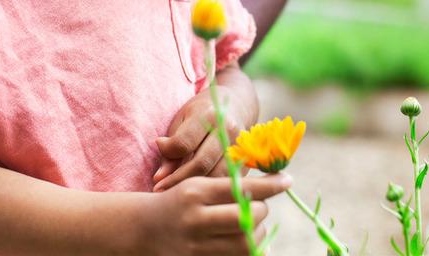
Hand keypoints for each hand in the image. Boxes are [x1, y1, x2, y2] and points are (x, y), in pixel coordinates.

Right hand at [144, 174, 289, 255]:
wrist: (142, 229)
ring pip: (244, 243)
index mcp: (195, 192)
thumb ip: (227, 186)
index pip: (240, 187)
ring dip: (258, 234)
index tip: (287, 180)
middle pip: (245, 218)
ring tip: (253, 226)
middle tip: (261, 208)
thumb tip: (270, 186)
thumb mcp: (196, 185)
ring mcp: (194, 246)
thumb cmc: (178, 202)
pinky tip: (249, 242)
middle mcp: (194, 219)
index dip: (269, 184)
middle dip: (262, 212)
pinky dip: (248, 251)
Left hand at [153, 84, 257, 191]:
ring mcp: (240, 145)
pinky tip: (197, 191)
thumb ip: (171, 150)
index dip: (167, 161)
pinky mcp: (247, 161)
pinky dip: (210, 188)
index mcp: (208, 115)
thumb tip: (159, 177)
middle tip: (162, 191)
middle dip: (179, 181)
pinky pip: (226, 181)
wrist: (237, 105)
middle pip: (201, 163)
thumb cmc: (201, 114)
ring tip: (177, 194)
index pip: (184, 143)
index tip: (156, 176)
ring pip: (216, 176)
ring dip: (196, 188)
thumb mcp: (181, 122)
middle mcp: (227, 129)